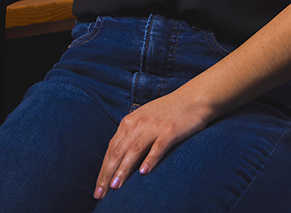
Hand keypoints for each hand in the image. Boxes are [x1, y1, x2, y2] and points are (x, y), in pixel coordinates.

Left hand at [93, 91, 211, 199]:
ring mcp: (154, 127)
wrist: (193, 98)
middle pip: (118, 152)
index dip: (103, 169)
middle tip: (100, 193)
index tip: (98, 188)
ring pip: (134, 151)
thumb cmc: (167, 112)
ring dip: (123, 169)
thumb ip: (131, 136)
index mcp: (129, 122)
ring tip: (115, 186)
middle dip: (107, 174)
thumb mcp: (143, 120)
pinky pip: (158, 147)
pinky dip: (150, 159)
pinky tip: (143, 172)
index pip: (111, 149)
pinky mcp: (170, 131)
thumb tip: (118, 158)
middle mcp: (137, 124)